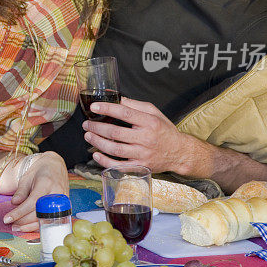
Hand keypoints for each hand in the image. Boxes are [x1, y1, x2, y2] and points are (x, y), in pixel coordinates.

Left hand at [3, 152, 68, 231]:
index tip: (7, 219)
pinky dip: (39, 225)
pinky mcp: (64, 207)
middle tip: (10, 224)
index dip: (19, 213)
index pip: (32, 202)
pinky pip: (51, 220)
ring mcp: (62, 202)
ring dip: (30, 226)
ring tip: (17, 228)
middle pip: (39, 213)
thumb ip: (21, 191)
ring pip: (46, 220)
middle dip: (23, 221)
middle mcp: (56, 193)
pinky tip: (28, 227)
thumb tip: (14, 204)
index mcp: (46, 183)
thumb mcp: (27, 177)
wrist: (56, 166)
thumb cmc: (39, 170)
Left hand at [83, 97, 197, 173]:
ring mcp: (143, 155)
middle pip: (116, 133)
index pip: (125, 113)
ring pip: (115, 149)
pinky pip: (120, 166)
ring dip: (98, 142)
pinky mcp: (140, 167)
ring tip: (88, 135)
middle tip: (87, 123)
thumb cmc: (164, 130)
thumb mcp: (154, 113)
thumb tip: (117, 99)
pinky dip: (105, 162)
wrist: (179, 153)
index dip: (107, 109)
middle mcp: (146, 139)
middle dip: (97, 127)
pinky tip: (96, 155)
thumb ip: (135, 105)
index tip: (94, 106)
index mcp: (150, 122)